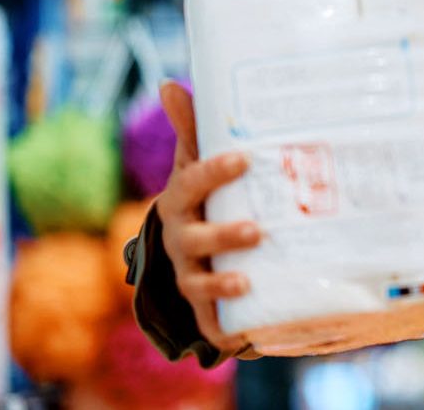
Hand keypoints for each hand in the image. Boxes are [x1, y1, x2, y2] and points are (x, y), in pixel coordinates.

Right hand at [156, 80, 263, 356]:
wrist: (186, 250)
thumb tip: (169, 84)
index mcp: (180, 202)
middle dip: (223, 235)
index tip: (243, 158)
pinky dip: (223, 333)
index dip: (214, 172)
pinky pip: (211, 325)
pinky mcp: (204, 309)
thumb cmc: (201, 198)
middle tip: (254, 230)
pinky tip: (240, 340)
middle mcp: (181, 241)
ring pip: (200, 285)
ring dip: (220, 286)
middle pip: (196, 239)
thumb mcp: (193, 164)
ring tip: (245, 283)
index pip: (192, 184)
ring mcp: (190, 275)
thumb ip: (190, 127)